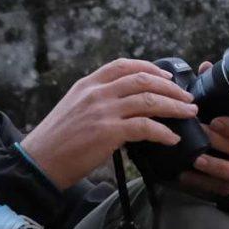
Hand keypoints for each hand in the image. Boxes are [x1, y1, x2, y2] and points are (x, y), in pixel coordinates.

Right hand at [16, 58, 198, 188]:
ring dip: (175, 107)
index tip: (168, 78)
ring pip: (149, 101)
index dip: (151, 68)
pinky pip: (145, 127)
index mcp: (87, 84)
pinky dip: (164, 132)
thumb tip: (128, 107)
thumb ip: (99, 101)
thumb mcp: (74, 109)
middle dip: (171, 89)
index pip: (123, 65)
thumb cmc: (57, 141)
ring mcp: (102, 111)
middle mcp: (96, 93)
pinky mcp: (108, 132)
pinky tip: (172, 139)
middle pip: (143, 80)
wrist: (38, 162)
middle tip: (187, 99)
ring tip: (189, 114)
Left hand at [175, 61, 228, 203]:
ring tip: (196, 160)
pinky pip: (223, 188)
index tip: (216, 121)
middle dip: (221, 143)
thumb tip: (206, 66)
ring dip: (216, 166)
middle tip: (198, 136)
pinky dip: (203, 183)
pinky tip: (185, 176)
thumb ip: (216, 92)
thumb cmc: (228, 134)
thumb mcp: (225, 112)